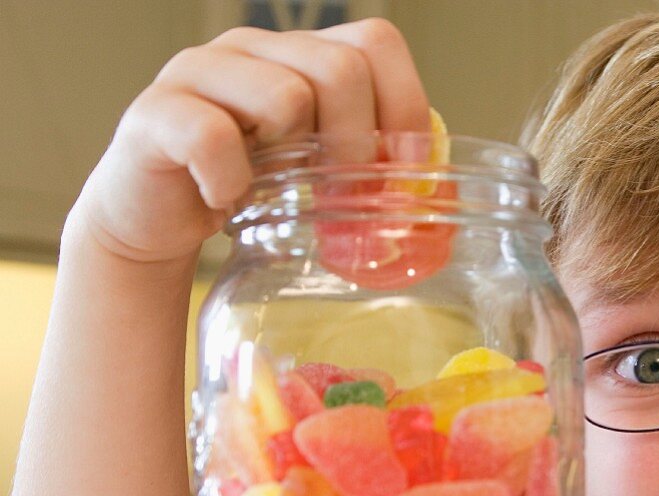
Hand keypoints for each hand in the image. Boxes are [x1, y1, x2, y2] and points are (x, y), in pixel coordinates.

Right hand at [71, 19, 429, 264]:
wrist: (153, 219)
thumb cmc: (245, 191)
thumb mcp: (316, 171)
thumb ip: (368, 163)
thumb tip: (433, 187)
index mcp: (299, 54)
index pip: (376, 41)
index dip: (405, 104)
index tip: (409, 169)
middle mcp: (252, 49)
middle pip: (341, 68)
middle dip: (359, 144)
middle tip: (350, 199)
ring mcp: (200, 72)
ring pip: (285, 95)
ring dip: (294, 162)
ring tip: (276, 194)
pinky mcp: (155, 113)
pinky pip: (213, 137)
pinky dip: (231, 182)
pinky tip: (226, 200)